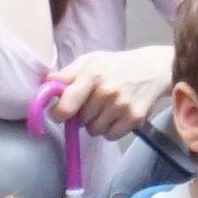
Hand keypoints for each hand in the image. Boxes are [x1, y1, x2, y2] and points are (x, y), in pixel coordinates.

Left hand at [46, 45, 173, 140]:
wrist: (153, 68)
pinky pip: (111, 136)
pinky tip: (115, 117)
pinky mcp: (135, 118)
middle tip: (91, 104)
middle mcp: (106, 91)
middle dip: (81, 115)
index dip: (58, 113)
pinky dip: (110, 130)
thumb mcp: (90, 61)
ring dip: (95, 124)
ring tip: (104, 110)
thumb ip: (66, 74)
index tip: (58, 113)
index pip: (66, 104)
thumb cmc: (115, 65)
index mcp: (91, 75)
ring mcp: (122, 106)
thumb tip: (44, 84)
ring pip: (94, 130)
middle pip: (80, 120)